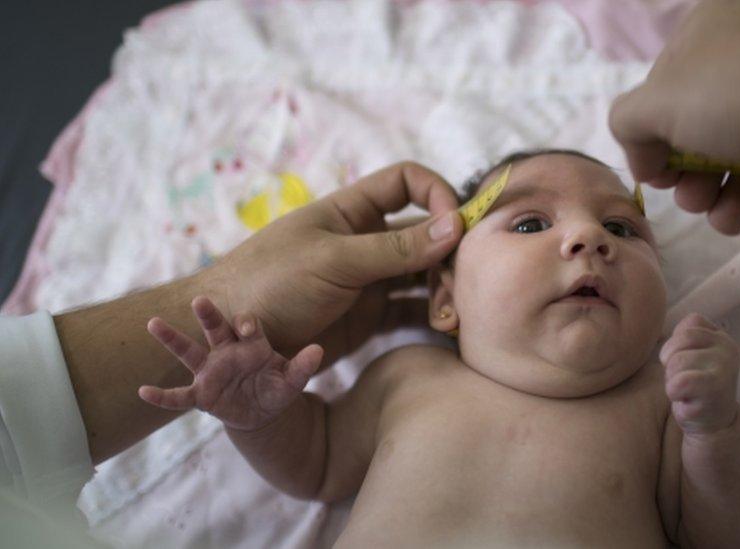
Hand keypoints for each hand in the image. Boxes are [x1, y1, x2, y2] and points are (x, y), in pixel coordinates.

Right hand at [138, 296, 323, 431]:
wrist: (263, 412)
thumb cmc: (276, 387)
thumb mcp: (292, 380)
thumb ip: (303, 367)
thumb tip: (318, 351)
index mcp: (251, 344)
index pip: (247, 326)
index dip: (246, 324)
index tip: (245, 327)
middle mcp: (226, 352)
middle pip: (215, 328)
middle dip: (208, 315)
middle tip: (199, 300)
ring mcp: (210, 372)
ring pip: (189, 352)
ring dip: (172, 338)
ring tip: (153, 322)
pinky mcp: (201, 395)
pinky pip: (179, 396)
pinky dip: (162, 396)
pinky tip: (143, 392)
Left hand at [198, 161, 461, 363]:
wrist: (230, 341)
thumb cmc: (269, 285)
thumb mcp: (334, 261)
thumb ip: (395, 247)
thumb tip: (456, 224)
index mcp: (352, 211)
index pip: (407, 182)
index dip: (437, 194)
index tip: (457, 225)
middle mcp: (367, 241)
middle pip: (427, 233)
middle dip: (450, 254)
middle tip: (462, 286)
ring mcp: (370, 281)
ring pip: (425, 274)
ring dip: (445, 289)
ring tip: (450, 317)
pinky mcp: (370, 318)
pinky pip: (413, 310)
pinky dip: (433, 317)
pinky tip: (447, 330)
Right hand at [609, 0, 739, 233]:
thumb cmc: (737, 92)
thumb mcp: (655, 106)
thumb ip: (628, 126)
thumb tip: (645, 158)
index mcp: (710, 26)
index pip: (665, 89)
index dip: (654, 139)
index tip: (658, 178)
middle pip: (707, 125)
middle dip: (695, 177)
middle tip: (695, 202)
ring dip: (729, 194)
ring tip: (729, 218)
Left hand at [659, 313, 739, 435]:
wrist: (714, 424)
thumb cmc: (696, 384)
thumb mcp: (694, 353)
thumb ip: (686, 335)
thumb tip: (662, 331)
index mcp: (722, 338)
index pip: (691, 322)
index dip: (678, 343)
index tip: (687, 361)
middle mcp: (728, 350)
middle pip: (680, 341)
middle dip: (671, 361)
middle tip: (683, 379)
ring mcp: (723, 371)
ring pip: (676, 362)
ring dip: (672, 379)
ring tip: (686, 390)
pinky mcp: (714, 392)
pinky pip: (677, 383)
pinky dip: (674, 393)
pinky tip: (687, 400)